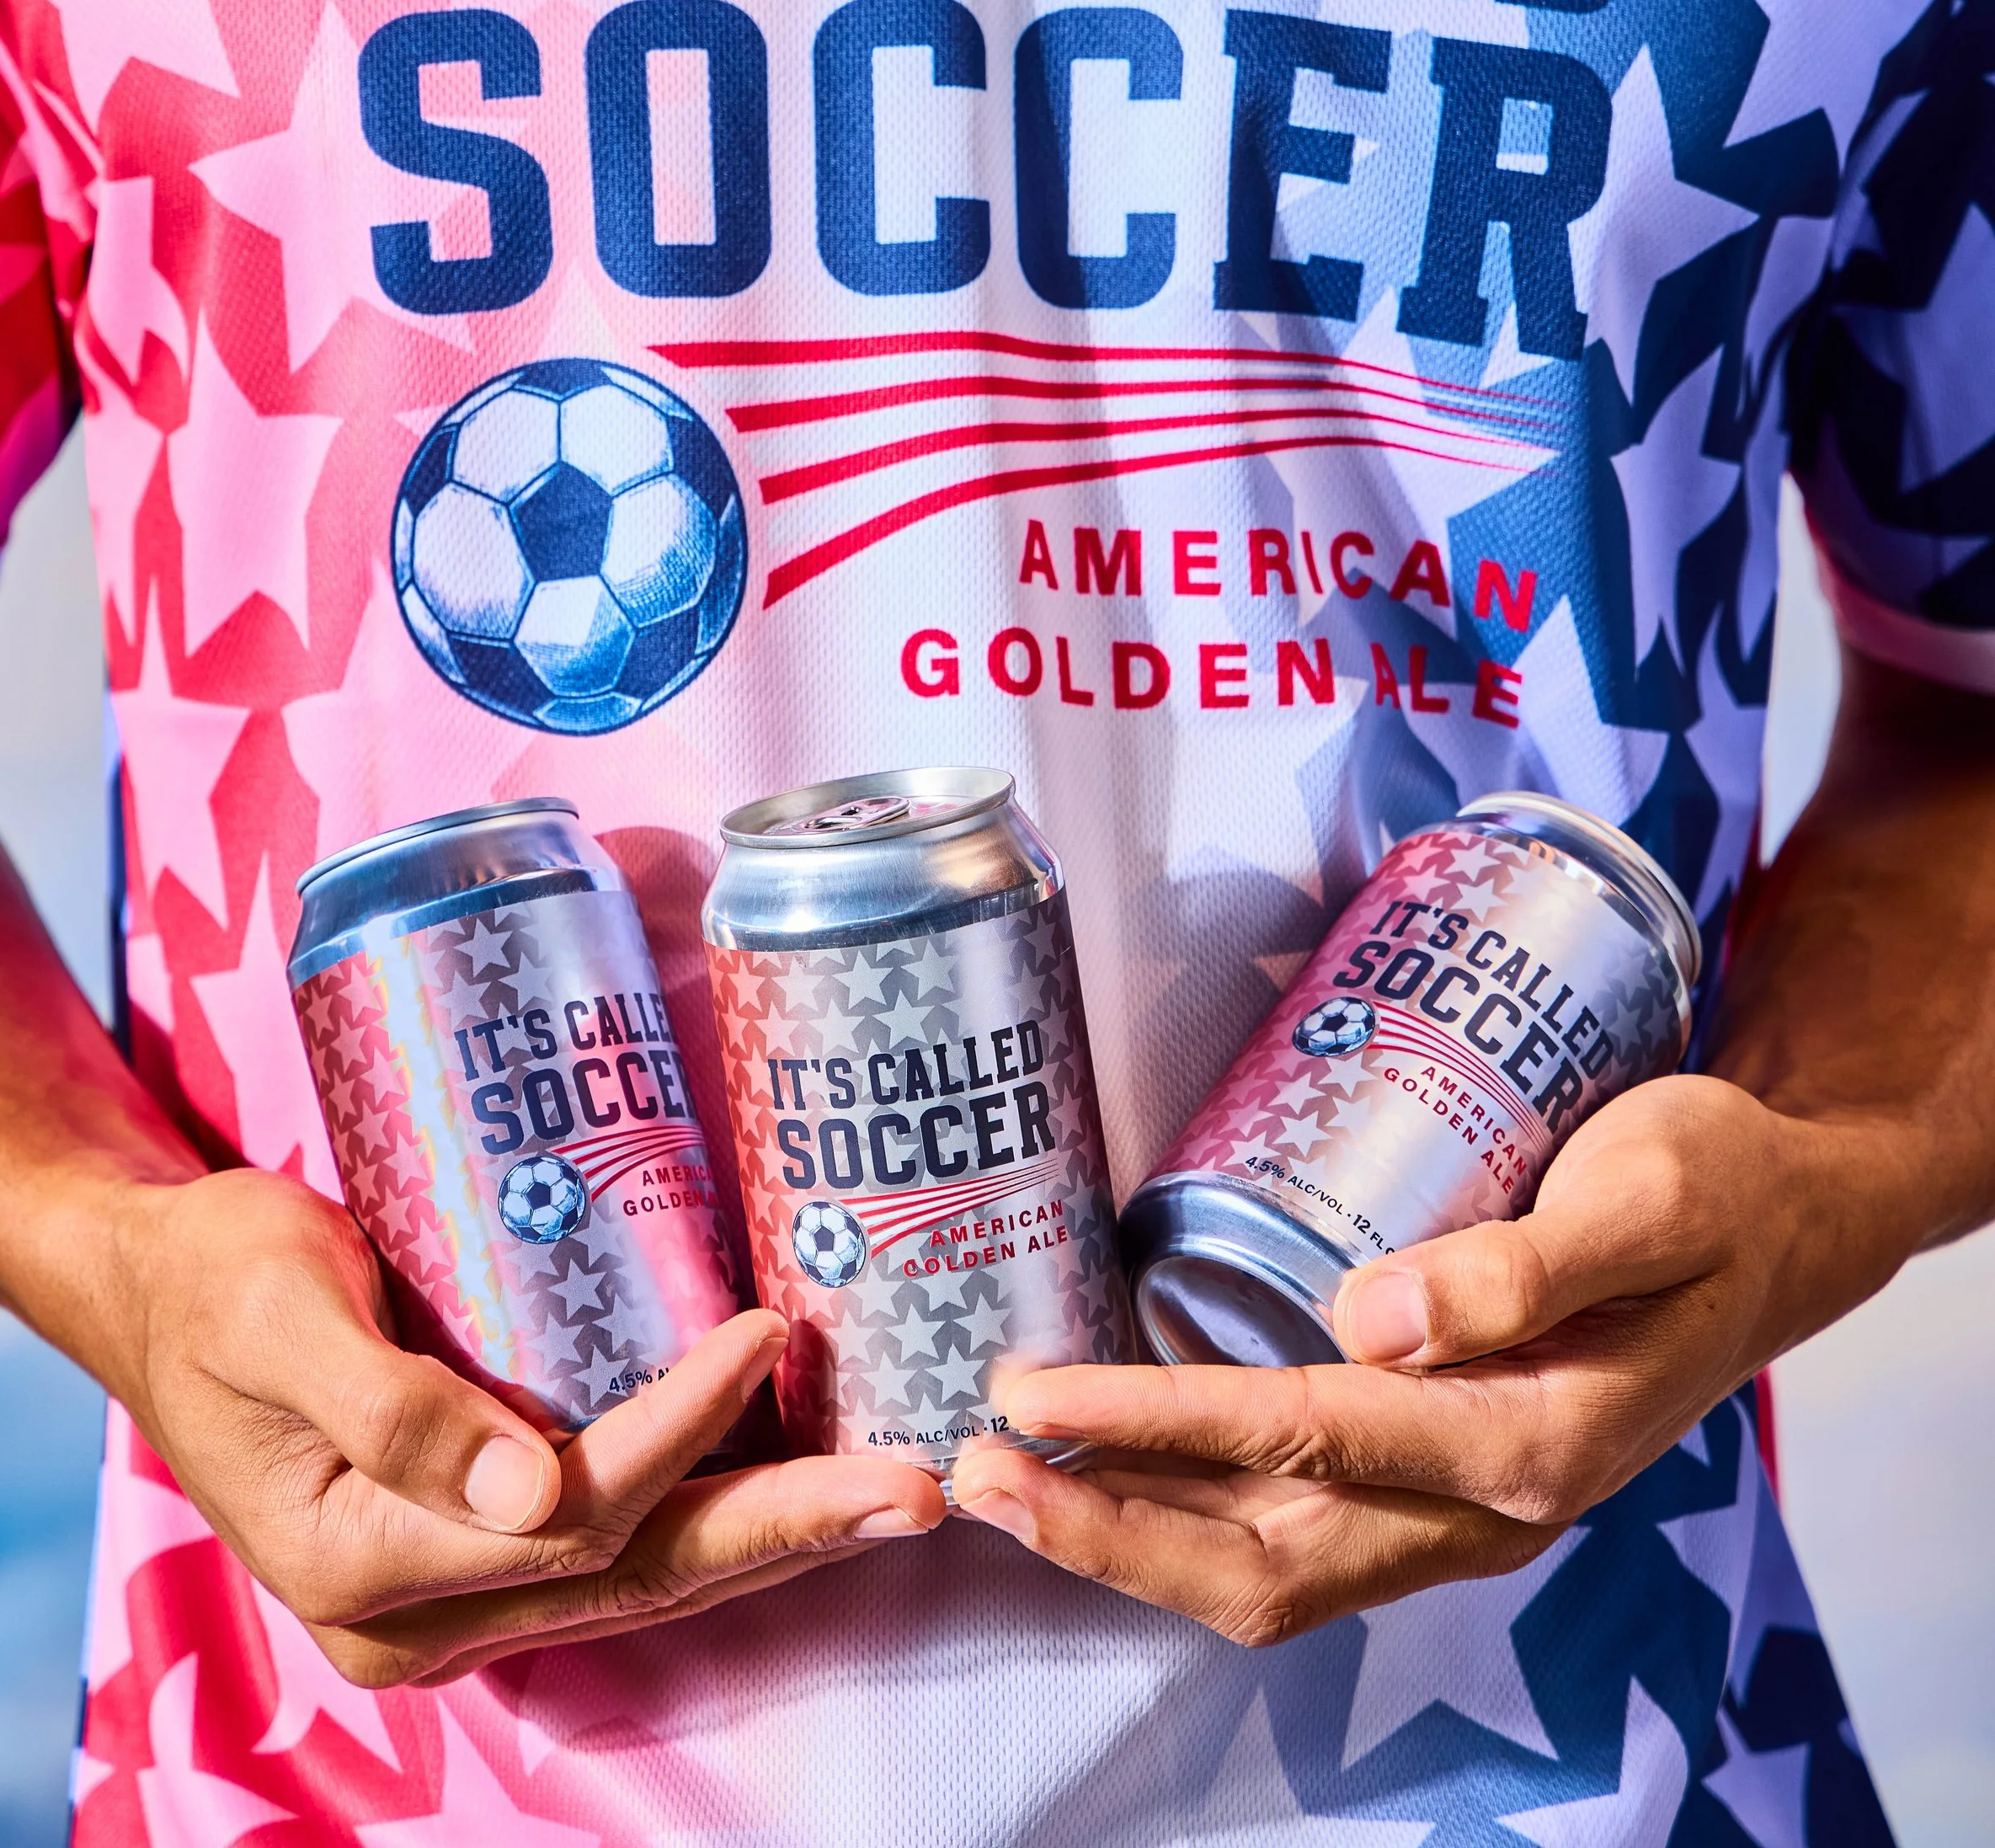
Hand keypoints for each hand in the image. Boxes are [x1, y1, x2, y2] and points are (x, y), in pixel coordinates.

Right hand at [105, 1166, 943, 1685]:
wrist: (153, 1288)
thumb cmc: (214, 1275)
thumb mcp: (279, 1312)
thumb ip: (391, 1408)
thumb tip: (523, 1498)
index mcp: (360, 1564)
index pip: (568, 1519)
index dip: (677, 1434)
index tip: (765, 1333)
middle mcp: (411, 1616)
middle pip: (636, 1577)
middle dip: (785, 1532)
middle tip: (916, 1489)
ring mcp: (447, 1600)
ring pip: (643, 1581)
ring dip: (774, 1538)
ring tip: (899, 1499)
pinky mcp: (476, 1553)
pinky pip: (618, 1553)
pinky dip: (715, 1519)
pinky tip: (801, 1485)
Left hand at [952, 1071, 1914, 1645]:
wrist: (1786, 1224)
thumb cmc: (1714, 1189)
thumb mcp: (1650, 1194)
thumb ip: (1523, 1264)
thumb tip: (1375, 1319)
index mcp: (1533, 1440)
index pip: (1305, 1443)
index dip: (1159, 1425)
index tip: (1039, 1396)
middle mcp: (1487, 1506)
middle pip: (1262, 1557)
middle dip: (1105, 1527)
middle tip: (971, 1464)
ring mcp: (1459, 1509)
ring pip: (1266, 1569)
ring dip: (1129, 1537)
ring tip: (1004, 1477)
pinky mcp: (1439, 1481)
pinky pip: (1293, 1537)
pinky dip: (1186, 1518)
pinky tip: (1108, 1469)